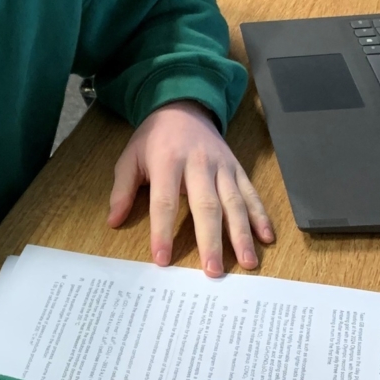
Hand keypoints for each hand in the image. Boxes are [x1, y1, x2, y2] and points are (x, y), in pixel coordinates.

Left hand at [107, 100, 271, 275]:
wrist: (183, 107)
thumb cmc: (154, 138)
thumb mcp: (130, 157)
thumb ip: (122, 189)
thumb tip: (113, 221)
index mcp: (167, 161)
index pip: (164, 202)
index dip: (163, 231)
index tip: (162, 260)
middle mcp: (198, 164)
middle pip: (206, 206)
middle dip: (210, 240)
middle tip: (213, 271)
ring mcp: (222, 166)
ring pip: (234, 202)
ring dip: (241, 234)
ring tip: (247, 262)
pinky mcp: (237, 167)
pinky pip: (250, 193)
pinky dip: (260, 216)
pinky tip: (266, 238)